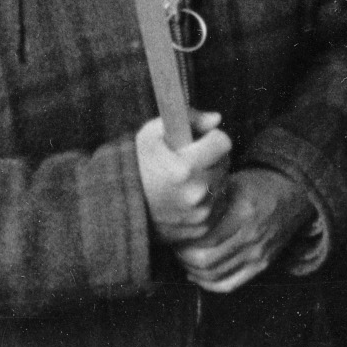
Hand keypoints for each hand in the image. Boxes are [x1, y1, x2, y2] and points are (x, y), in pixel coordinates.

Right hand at [136, 109, 230, 245]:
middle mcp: (198, 193)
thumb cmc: (138, 165)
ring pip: (223, 184)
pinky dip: (208, 198)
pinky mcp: (203, 227)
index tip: (199, 140)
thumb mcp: (152, 133)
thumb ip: (188, 119)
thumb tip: (216, 119)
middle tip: (190, 159)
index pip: (223, 143)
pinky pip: (219, 204)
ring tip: (186, 178)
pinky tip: (187, 195)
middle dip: (211, 157)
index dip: (211, 137)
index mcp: (186, 168)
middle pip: (224, 163)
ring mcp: (202, 213)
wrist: (122, 206)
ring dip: (210, 177)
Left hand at [176, 167, 307, 292]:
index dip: (183, 238)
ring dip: (192, 268)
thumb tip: (178, 209)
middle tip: (175, 244)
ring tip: (183, 256)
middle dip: (182, 255)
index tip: (174, 230)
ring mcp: (258, 255)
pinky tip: (196, 273)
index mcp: (243, 212)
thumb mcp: (232, 181)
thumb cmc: (257, 185)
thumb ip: (209, 197)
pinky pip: (229, 284)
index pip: (204, 238)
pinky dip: (208, 283)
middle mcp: (251, 237)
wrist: (292, 195)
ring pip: (213, 275)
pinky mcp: (261, 265)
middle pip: (205, 260)